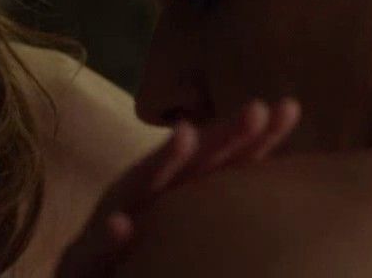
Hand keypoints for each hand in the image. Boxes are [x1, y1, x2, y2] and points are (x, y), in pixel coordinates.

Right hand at [55, 98, 300, 277]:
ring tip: (186, 135)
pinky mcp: (83, 263)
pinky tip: (122, 225)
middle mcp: (144, 203)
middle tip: (256, 109)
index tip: (288, 111)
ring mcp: (112, 226)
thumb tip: (275, 190)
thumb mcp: (179, 234)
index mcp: (174, 199)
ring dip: (161, 163)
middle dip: (220, 137)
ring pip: (138, 191)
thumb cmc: (135, 264)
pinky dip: (109, 238)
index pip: (217, 165)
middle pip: (187, 166)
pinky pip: (96, 251)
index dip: (251, 139)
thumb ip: (214, 206)